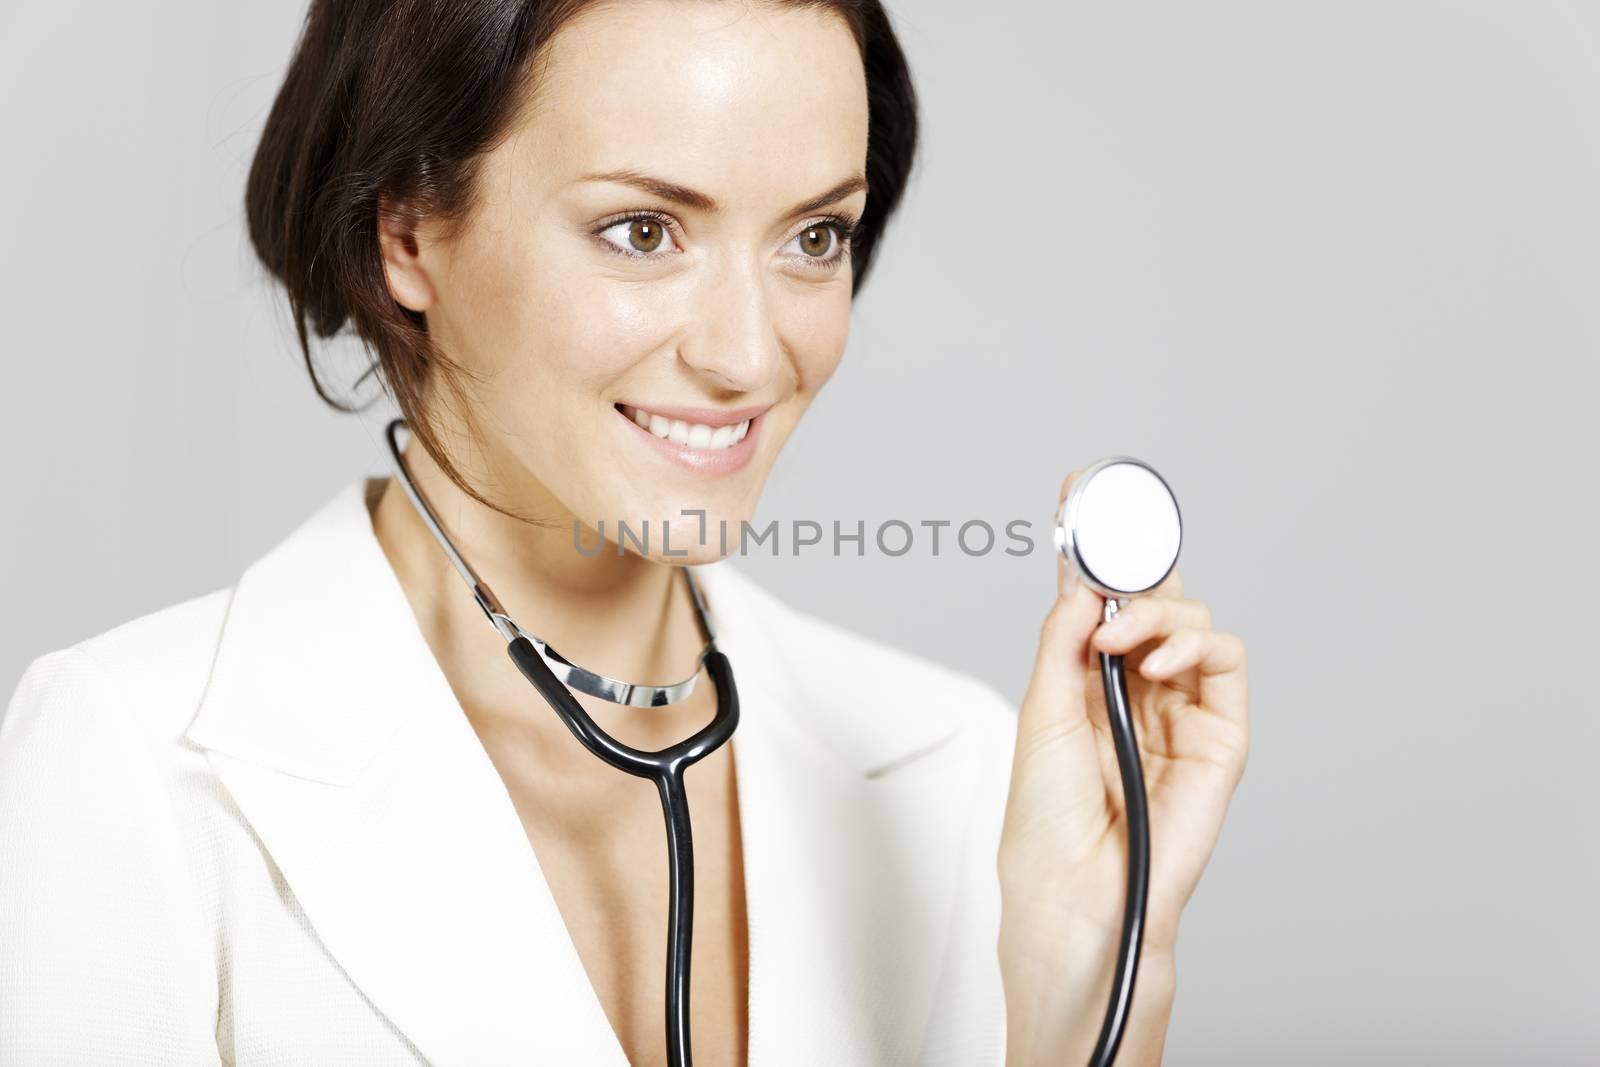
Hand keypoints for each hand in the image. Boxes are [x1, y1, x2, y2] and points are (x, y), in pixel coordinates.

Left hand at [997, 470, 1249, 1064]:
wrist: (1079, 893)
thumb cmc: (1050, 823)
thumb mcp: (1042, 712)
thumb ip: (1066, 642)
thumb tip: (1083, 581)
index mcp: (1087, 677)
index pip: (1099, 595)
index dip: (1097, 542)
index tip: (1080, 486)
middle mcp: (1137, 685)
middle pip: (1152, 595)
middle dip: (1134, 558)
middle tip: (1108, 542)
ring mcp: (1182, 707)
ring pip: (1192, 619)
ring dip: (1157, 613)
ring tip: (1120, 642)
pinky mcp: (1221, 733)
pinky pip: (1227, 660)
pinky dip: (1194, 644)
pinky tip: (1154, 663)